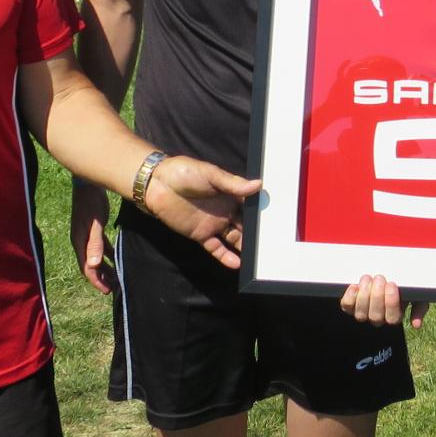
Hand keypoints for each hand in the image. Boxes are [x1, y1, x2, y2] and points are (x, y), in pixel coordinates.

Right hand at [71, 183, 114, 294]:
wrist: (88, 184)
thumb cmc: (91, 203)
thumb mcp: (94, 224)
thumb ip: (95, 244)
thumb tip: (93, 265)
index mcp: (79, 243)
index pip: (87, 268)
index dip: (97, 281)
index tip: (107, 291)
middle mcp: (81, 242)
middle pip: (90, 265)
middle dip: (101, 277)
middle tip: (113, 288)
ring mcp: (86, 235)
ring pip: (96, 257)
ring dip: (105, 267)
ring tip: (116, 277)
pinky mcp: (93, 229)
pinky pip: (100, 247)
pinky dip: (107, 255)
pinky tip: (115, 258)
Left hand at [143, 156, 261, 268]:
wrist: (157, 184)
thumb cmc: (185, 172)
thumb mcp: (210, 174)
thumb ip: (233, 183)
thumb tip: (258, 185)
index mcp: (231, 194)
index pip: (251, 206)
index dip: (263, 214)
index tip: (279, 223)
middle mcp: (226, 211)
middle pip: (246, 225)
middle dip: (257, 234)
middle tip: (272, 246)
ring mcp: (214, 224)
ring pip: (234, 238)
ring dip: (244, 248)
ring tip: (258, 259)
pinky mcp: (201, 235)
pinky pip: (216, 248)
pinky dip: (226, 256)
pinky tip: (237, 264)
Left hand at [340, 274, 427, 328]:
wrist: (385, 274)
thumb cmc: (403, 285)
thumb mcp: (417, 294)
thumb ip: (420, 307)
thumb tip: (416, 325)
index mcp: (394, 316)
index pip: (392, 318)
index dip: (391, 302)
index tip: (392, 284)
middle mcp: (377, 317)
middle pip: (375, 317)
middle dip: (377, 296)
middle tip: (380, 278)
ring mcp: (362, 312)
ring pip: (360, 314)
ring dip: (364, 295)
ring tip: (368, 278)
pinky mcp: (350, 305)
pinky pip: (346, 306)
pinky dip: (350, 297)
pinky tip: (355, 285)